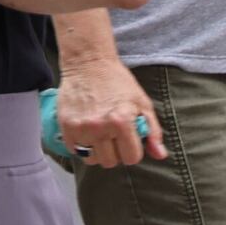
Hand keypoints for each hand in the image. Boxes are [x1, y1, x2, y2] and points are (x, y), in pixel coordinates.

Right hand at [58, 54, 164, 168]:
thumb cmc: (118, 82)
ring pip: (91, 159)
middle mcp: (100, 126)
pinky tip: (87, 134)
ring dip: (97, 152)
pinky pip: (74, 150)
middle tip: (113, 138)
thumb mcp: (142, 103)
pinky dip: (81, 146)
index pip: (131, 157)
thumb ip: (153, 131)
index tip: (129, 141)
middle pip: (110, 161)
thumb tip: (160, 155)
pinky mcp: (65, 124)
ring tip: (99, 137)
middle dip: (115, 153)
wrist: (88, 62)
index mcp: (122, 121)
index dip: (133, 151)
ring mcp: (81, 126)